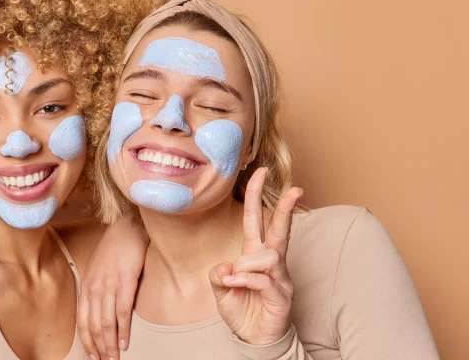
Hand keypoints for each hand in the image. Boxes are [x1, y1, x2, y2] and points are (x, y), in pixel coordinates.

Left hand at [78, 214, 146, 359]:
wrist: (128, 227)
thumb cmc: (117, 248)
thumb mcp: (100, 269)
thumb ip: (99, 289)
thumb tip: (103, 310)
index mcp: (87, 285)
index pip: (82, 320)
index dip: (87, 341)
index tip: (93, 356)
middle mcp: (94, 287)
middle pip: (93, 326)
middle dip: (99, 347)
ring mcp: (109, 285)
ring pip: (106, 323)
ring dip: (110, 344)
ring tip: (115, 358)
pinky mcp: (125, 281)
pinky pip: (122, 312)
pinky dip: (123, 330)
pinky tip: (125, 342)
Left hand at [209, 167, 302, 345]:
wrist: (255, 341)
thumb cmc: (243, 312)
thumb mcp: (222, 291)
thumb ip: (219, 275)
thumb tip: (225, 266)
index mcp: (255, 256)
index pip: (257, 220)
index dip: (256, 196)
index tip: (259, 172)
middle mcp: (272, 263)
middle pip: (280, 229)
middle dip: (285, 208)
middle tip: (295, 188)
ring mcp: (280, 279)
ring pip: (267, 255)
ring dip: (246, 264)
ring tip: (235, 280)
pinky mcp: (282, 296)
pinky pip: (263, 279)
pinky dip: (245, 280)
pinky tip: (235, 285)